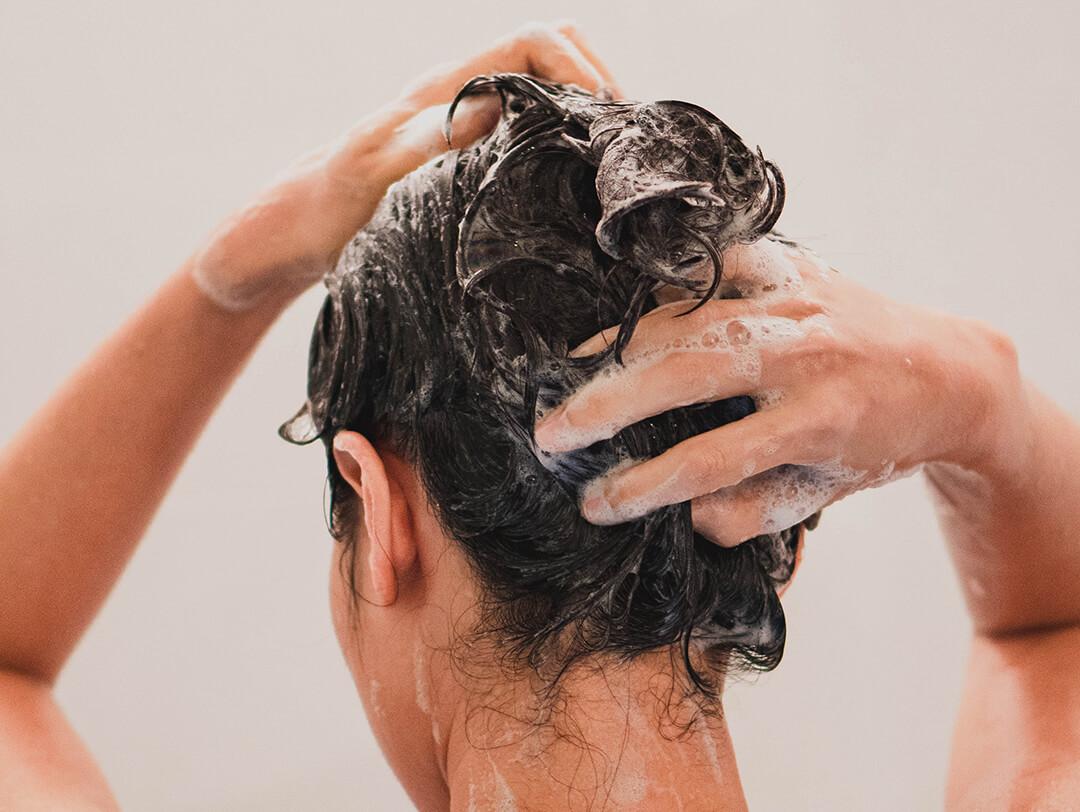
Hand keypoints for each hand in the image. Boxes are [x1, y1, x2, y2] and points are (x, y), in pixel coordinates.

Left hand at [190, 21, 618, 311]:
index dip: (579, 67)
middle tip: (618, 148)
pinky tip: (571, 194)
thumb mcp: (371, 176)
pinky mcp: (468, 163)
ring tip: (605, 169)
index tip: (605, 119)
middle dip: (595, 87)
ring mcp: (468, 130)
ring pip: (545, 95)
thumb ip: (426, 140)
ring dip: (582, 118)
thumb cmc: (324, 210)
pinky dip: (562, 148)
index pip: (533, 41)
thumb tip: (493, 106)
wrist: (292, 239)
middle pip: (551, 55)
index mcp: (445, 91)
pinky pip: (529, 135)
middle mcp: (463, 100)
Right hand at [534, 238, 1013, 545]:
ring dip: (619, 350)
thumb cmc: (875, 442)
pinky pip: (711, 270)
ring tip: (569, 376)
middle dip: (605, 408)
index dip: (642, 488)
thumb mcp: (825, 493)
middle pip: (683, 378)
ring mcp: (795, 302)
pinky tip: (627, 322)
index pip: (708, 461)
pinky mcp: (790, 267)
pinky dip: (665, 293)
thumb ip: (753, 512)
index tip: (594, 504)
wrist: (946, 370)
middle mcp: (805, 356)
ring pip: (686, 318)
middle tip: (550, 434)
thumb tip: (684, 512)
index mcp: (819, 423)